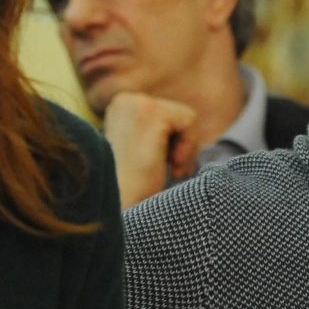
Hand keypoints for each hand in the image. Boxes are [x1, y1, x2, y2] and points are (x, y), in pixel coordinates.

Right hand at [103, 92, 199, 207]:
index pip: (166, 114)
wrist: (118, 209)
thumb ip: (155, 132)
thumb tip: (185, 122)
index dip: (171, 144)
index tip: (159, 166)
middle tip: (168, 171)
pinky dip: (188, 149)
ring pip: (186, 119)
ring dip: (185, 150)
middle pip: (178, 114)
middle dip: (179, 146)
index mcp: (120, 106)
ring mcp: (136, 104)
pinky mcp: (151, 113)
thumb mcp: (140, 150)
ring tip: (168, 170)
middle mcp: (125, 99)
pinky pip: (190, 122)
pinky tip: (171, 166)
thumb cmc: (132, 189)